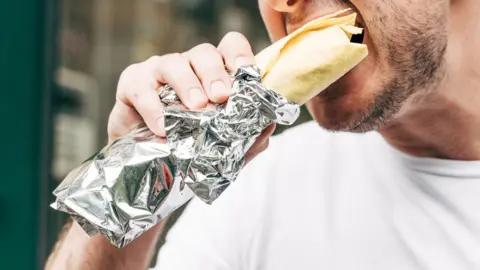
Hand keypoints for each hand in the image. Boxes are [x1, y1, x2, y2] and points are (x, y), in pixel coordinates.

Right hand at [107, 32, 274, 163]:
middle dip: (215, 72)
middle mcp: (188, 67)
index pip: (229, 47)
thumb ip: (246, 139)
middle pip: (203, 52)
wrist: (146, 167)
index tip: (246, 73)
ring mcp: (159, 72)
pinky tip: (162, 128)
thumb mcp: (220, 147)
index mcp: (213, 75)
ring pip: (174, 63)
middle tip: (222, 96)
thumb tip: (268, 128)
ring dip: (187, 84)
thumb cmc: (187, 147)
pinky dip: (153, 107)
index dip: (239, 54)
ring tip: (196, 108)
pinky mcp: (132, 84)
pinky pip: (142, 88)